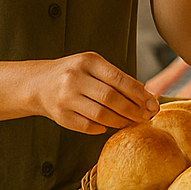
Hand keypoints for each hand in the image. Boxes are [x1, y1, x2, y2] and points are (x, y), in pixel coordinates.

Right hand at [33, 52, 157, 134]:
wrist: (37, 84)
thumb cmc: (74, 74)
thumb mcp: (93, 66)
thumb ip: (117, 78)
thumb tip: (147, 96)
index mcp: (88, 61)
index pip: (119, 79)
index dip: (139, 94)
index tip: (152, 104)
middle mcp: (74, 78)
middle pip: (111, 98)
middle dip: (133, 110)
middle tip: (146, 117)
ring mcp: (65, 98)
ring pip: (101, 115)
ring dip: (120, 121)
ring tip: (131, 123)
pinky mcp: (60, 116)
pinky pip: (88, 126)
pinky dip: (102, 128)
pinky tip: (109, 126)